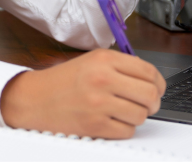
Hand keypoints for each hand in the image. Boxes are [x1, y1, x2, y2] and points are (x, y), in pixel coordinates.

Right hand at [0, 49, 165, 138]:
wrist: (33, 99)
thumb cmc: (61, 81)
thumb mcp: (90, 61)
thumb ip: (119, 66)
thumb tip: (150, 79)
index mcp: (104, 59)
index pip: (148, 71)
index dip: (158, 83)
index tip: (157, 88)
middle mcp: (103, 78)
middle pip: (150, 94)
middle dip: (153, 102)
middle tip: (147, 104)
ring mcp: (99, 103)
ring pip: (141, 115)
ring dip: (136, 116)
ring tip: (123, 111)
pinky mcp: (95, 125)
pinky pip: (127, 131)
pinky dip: (123, 129)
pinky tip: (112, 121)